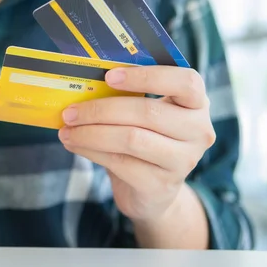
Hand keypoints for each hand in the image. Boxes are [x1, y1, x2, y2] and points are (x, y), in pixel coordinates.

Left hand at [58, 65, 215, 222]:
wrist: (152, 190)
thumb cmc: (144, 138)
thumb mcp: (143, 113)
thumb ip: (126, 95)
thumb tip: (83, 81)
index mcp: (196, 103)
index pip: (186, 82)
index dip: (146, 77)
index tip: (108, 76)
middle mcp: (198, 131)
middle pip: (148, 112)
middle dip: (101, 109)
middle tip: (70, 111)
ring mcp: (184, 160)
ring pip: (131, 138)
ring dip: (91, 132)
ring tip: (67, 130)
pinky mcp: (161, 184)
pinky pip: (120, 162)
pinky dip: (91, 151)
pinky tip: (75, 145)